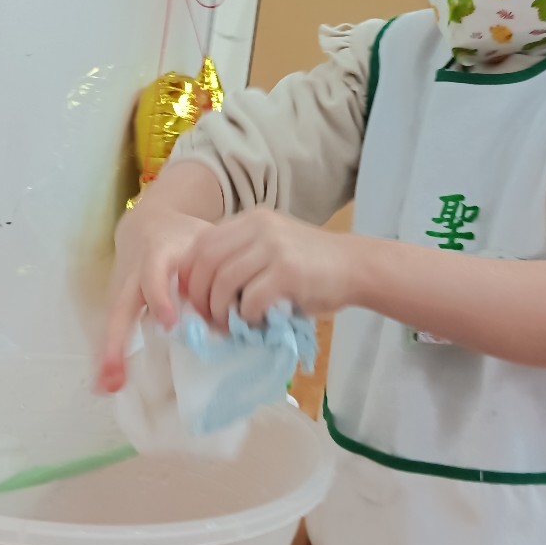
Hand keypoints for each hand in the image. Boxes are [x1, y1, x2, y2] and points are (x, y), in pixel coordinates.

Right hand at [95, 204, 207, 393]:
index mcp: (158, 255)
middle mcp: (133, 275)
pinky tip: (105, 383)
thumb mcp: (203, 239)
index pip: (154, 275)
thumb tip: (243, 300)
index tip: (170, 322)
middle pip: (121, 307)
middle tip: (117, 373)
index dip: (160, 297)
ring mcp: (121, 291)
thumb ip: (219, 264)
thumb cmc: (184, 236)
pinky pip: (113, 330)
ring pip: (113, 323)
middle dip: (118, 340)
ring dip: (109, 355)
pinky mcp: (117, 303)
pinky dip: (109, 356)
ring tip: (106, 386)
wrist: (148, 222)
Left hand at [184, 209, 356, 327]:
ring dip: (220, 310)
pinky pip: (250, 299)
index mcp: (251, 219)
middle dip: (199, 296)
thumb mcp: (272, 248)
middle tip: (208, 318)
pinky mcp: (288, 271)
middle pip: (205, 261)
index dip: (190, 275)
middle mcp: (259, 226)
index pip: (201, 243)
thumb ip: (241, 258)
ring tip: (229, 325)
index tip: (194, 299)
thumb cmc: (312, 265)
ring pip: (223, 281)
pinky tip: (256, 322)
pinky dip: (246, 316)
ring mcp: (274, 247)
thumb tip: (204, 294)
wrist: (355, 266)